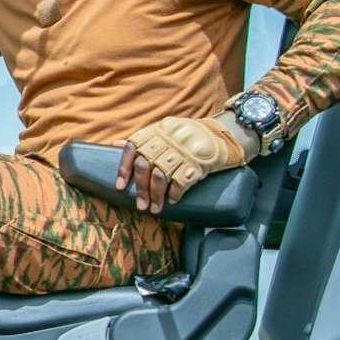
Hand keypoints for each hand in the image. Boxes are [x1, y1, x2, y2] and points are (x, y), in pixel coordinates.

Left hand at [113, 113, 254, 213]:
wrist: (224, 134)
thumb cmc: (188, 136)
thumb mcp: (165, 130)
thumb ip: (143, 139)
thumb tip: (115, 145)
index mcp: (156, 130)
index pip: (133, 148)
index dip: (124, 169)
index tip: (120, 188)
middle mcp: (167, 139)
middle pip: (145, 166)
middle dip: (141, 189)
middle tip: (140, 206)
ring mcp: (183, 150)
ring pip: (161, 177)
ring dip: (156, 196)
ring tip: (154, 209)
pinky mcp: (198, 162)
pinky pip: (181, 182)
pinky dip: (175, 194)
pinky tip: (173, 201)